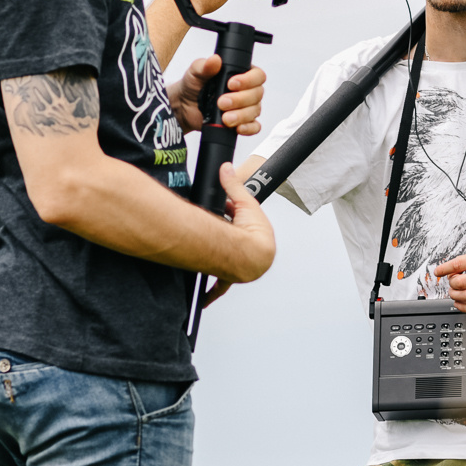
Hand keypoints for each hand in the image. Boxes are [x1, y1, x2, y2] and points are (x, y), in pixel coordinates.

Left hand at [171, 57, 265, 134]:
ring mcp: (246, 107)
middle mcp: (247, 90)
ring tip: (225, 118)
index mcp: (242, 73)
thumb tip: (215, 59)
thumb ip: (205, 65)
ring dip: (241, 115)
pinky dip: (248, 128)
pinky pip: (254, 127)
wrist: (184, 106)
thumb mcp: (196, 72)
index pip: (257, 75)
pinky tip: (238, 127)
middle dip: (240, 100)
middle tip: (222, 102)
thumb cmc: (193, 85)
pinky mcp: (241, 122)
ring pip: (254, 111)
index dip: (249, 80)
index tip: (231, 84)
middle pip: (257, 94)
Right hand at [209, 163, 275, 285]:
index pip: (244, 221)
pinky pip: (219, 286)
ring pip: (227, 259)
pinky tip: (205, 298)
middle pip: (234, 239)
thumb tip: (226, 168)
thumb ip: (234, 184)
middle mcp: (252, 253)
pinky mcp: (230, 278)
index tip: (220, 208)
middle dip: (224, 233)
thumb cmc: (251, 235)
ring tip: (206, 244)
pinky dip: (212, 292)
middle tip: (210, 225)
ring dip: (219, 254)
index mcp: (260, 236)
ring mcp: (242, 266)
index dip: (231, 213)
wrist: (248, 257)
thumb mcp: (244, 202)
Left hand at [432, 249, 465, 313]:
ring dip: (455, 296)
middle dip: (451, 284)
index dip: (445, 268)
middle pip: (460, 282)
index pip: (459, 264)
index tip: (437, 272)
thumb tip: (453, 269)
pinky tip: (460, 304)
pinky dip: (464, 308)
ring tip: (455, 293)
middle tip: (452, 283)